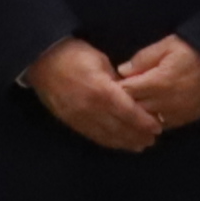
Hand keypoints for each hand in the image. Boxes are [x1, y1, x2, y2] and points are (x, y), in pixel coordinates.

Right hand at [31, 39, 158, 150]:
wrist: (41, 61)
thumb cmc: (74, 54)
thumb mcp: (101, 61)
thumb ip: (117, 80)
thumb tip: (131, 94)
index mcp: (101, 91)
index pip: (128, 112)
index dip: (144, 122)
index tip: (158, 127)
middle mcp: (91, 109)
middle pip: (119, 128)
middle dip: (137, 136)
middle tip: (153, 140)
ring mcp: (79, 118)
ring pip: (106, 136)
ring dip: (124, 142)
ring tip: (139, 146)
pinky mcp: (70, 122)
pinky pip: (92, 136)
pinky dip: (108, 141)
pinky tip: (118, 143)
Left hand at [112, 38, 199, 132]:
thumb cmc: (193, 50)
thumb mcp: (166, 46)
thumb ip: (142, 59)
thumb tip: (122, 70)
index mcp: (158, 82)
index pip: (126, 92)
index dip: (116, 89)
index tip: (111, 86)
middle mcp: (165, 102)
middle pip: (134, 110)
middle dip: (125, 104)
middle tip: (118, 99)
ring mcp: (177, 114)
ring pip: (148, 121)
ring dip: (139, 115)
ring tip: (132, 109)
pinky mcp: (186, 119)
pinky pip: (163, 126)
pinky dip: (155, 121)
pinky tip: (150, 115)